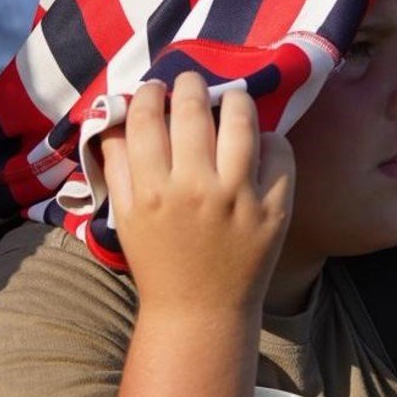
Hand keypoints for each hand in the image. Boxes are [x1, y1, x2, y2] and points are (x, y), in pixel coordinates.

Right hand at [100, 73, 294, 309]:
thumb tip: (116, 116)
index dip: (149, 94)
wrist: (201, 313)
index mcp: (152, 190)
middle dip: (190, 85)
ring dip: (234, 99)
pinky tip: (258, 142)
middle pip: (192, 109)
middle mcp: (195, 188)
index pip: (145, 117)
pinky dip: (270, 139)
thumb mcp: (127, 216)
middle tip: (192, 83)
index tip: (154, 89)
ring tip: (231, 99)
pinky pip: (279, 152)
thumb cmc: (159, 263)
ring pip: (241, 120)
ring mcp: (239, 197)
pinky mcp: (274, 208)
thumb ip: (117, 165)